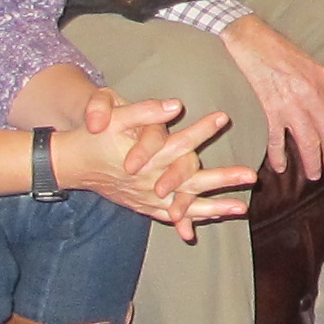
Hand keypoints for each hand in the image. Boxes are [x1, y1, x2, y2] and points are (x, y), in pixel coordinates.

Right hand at [56, 96, 253, 238]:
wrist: (72, 164)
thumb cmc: (94, 137)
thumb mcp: (114, 118)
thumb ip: (144, 111)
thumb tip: (175, 105)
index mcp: (148, 158)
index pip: (181, 142)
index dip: (203, 130)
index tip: (224, 117)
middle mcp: (152, 181)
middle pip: (194, 181)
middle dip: (223, 178)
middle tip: (252, 175)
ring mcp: (148, 197)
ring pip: (187, 206)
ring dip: (215, 207)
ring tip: (242, 208)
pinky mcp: (144, 206)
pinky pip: (172, 216)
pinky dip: (192, 219)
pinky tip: (214, 219)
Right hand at [219, 13, 323, 175]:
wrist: (249, 38)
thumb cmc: (277, 49)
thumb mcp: (308, 63)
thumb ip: (319, 85)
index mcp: (323, 80)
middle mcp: (311, 93)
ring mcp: (291, 102)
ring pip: (308, 141)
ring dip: (311, 161)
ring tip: (312, 175)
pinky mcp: (270, 108)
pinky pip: (278, 139)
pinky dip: (279, 156)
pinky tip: (281, 167)